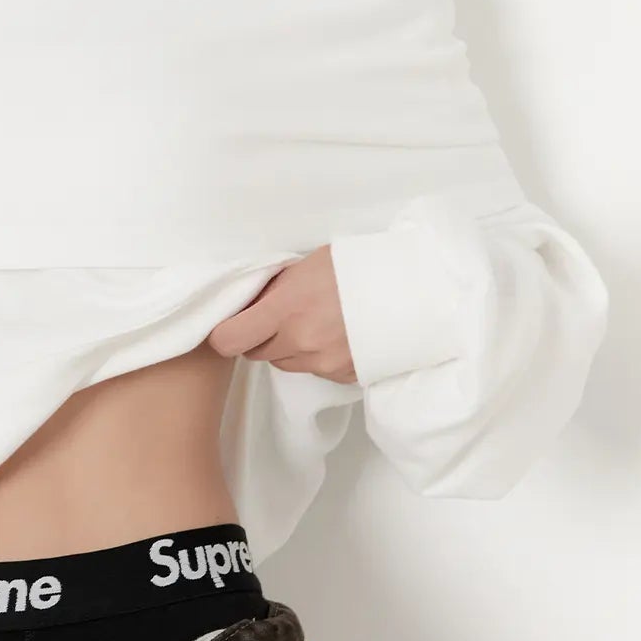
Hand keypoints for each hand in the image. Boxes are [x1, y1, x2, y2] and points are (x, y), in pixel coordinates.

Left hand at [206, 246, 357, 384]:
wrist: (416, 289)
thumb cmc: (362, 266)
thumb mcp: (309, 264)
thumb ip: (276, 287)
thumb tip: (252, 301)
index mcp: (286, 308)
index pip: (228, 340)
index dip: (224, 333)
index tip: (231, 323)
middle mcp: (301, 342)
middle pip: (255, 353)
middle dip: (260, 335)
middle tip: (279, 314)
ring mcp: (323, 363)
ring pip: (285, 363)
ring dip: (289, 347)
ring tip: (314, 321)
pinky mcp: (343, 376)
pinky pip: (314, 370)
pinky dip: (316, 356)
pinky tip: (335, 333)